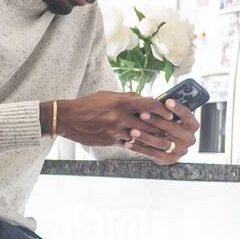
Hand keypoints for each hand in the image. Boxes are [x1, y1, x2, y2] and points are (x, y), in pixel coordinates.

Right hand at [56, 92, 197, 156]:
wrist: (68, 118)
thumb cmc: (88, 104)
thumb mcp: (108, 95)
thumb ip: (127, 98)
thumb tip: (144, 99)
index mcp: (121, 102)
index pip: (149, 105)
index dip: (162, 110)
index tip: (170, 113)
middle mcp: (120, 117)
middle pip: (148, 124)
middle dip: (160, 127)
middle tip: (171, 129)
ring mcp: (115, 131)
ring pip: (139, 136)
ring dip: (150, 137)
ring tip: (160, 137)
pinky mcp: (110, 141)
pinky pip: (128, 143)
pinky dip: (135, 142)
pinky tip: (140, 142)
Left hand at [122, 96, 199, 164]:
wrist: (169, 148)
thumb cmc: (168, 126)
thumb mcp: (171, 118)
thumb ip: (166, 111)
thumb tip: (153, 100)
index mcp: (192, 125)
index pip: (187, 115)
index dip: (177, 108)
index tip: (167, 101)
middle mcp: (189, 139)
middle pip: (171, 128)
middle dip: (155, 120)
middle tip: (142, 114)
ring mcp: (180, 150)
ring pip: (161, 142)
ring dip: (145, 136)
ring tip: (132, 131)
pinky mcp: (169, 159)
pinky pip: (153, 154)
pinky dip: (140, 148)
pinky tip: (129, 143)